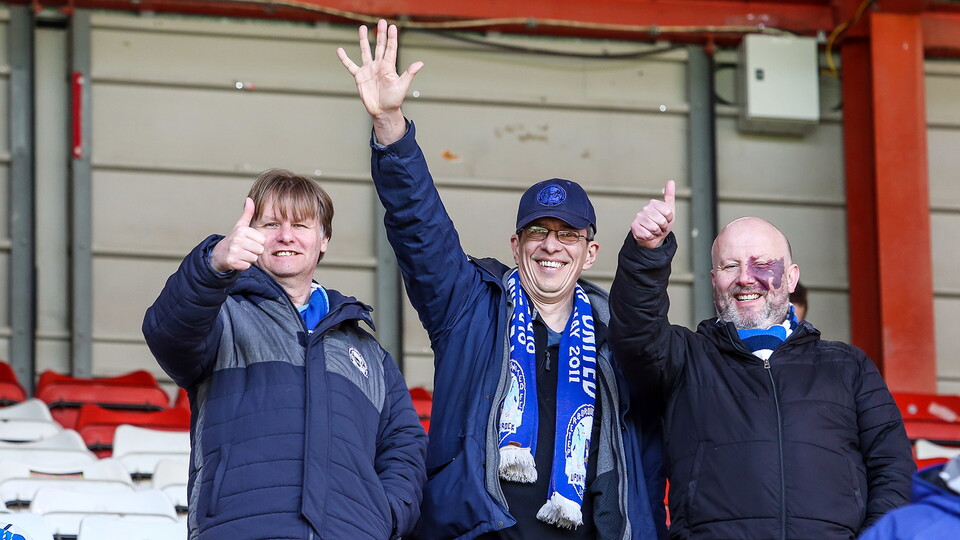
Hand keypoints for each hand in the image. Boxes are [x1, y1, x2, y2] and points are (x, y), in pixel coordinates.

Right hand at [209, 198, 265, 272]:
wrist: (218, 254)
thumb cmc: (233, 239)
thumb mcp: (240, 226)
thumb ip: (247, 213)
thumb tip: (249, 199)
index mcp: (242, 230)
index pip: (262, 240)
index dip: (257, 242)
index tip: (248, 241)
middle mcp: (238, 239)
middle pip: (260, 250)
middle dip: (254, 251)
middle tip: (244, 249)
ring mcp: (234, 251)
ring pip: (254, 258)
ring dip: (249, 258)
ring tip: (241, 254)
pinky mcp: (232, 262)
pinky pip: (247, 266)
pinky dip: (243, 265)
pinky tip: (237, 260)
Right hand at [336, 19, 423, 143]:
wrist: (382, 111)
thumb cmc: (394, 100)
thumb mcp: (402, 86)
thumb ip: (409, 73)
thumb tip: (420, 63)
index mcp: (389, 67)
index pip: (391, 49)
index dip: (391, 38)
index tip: (392, 27)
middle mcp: (379, 66)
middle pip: (379, 46)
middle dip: (380, 34)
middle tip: (381, 21)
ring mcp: (369, 70)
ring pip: (365, 51)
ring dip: (363, 40)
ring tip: (362, 28)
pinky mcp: (359, 76)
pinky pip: (350, 65)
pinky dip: (345, 59)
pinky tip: (340, 50)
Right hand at [631, 180, 674, 248]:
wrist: (652, 237)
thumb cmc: (661, 223)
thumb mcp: (669, 210)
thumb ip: (670, 196)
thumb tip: (670, 181)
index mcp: (653, 203)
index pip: (668, 212)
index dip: (669, 219)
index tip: (666, 219)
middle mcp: (645, 209)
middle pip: (661, 221)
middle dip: (663, 227)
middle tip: (660, 226)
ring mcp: (638, 217)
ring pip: (654, 228)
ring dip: (657, 232)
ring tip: (654, 230)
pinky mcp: (634, 227)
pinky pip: (647, 234)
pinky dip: (650, 237)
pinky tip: (648, 233)